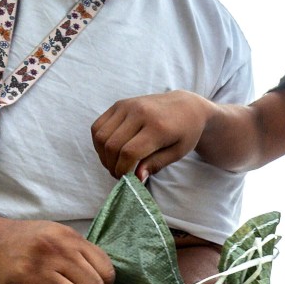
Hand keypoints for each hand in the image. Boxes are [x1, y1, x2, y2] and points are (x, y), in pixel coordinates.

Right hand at [91, 91, 213, 178]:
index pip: (129, 152)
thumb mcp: (178, 152)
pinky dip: (99, 142)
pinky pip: (98, 126)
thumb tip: (137, 178)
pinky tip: (109, 151)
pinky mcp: (119, 104)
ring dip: (103, 156)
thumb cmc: (185, 132)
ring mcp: (127, 106)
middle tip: (119, 175)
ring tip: (114, 164)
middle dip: (112, 166)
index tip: (126, 179)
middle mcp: (140, 112)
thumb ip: (156, 164)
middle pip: (112, 145)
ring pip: (101, 136)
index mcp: (158, 126)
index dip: (123, 170)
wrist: (186, 106)